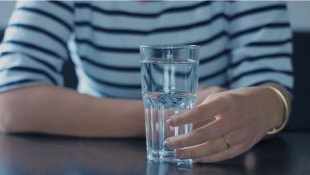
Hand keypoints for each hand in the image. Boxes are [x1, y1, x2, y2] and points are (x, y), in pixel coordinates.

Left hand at [164, 85, 287, 162]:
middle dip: (183, 140)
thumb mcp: (222, 97)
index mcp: (226, 102)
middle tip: (168, 143)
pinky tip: (195, 158)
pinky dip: (208, 158)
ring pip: (212, 148)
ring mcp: (240, 134)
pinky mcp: (244, 145)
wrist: (268, 106)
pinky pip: (223, 155)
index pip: (200, 111)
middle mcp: (233, 119)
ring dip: (192, 152)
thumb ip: (205, 110)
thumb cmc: (240, 99)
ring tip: (178, 154)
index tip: (169, 122)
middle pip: (204, 134)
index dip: (183, 118)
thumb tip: (188, 125)